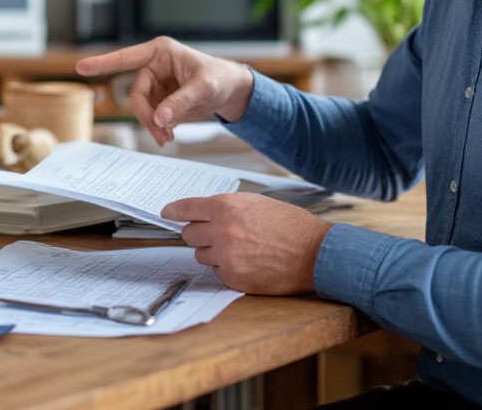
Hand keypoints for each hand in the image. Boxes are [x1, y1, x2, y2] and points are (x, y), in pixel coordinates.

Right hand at [75, 37, 253, 146]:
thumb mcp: (203, 88)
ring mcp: (155, 84)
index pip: (126, 58)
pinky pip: (150, 116)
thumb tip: (161, 118)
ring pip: (141, 109)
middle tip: (163, 133)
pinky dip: (158, 128)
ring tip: (168, 138)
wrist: (230, 91)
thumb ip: (181, 102)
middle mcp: (154, 66)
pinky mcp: (159, 99)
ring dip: (152, 125)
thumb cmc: (220, 78)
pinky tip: (169, 135)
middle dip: (147, 116)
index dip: (103, 63)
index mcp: (160, 52)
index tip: (81, 67)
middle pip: (136, 95)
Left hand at [161, 192, 330, 294]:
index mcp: (226, 206)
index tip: (166, 213)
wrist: (315, 253)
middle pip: (189, 234)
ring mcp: (226, 256)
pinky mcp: (234, 277)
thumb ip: (228, 208)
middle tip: (214, 235)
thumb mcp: (257, 204)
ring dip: (214, 252)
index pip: (186, 208)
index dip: (174, 211)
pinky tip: (248, 262)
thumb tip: (204, 213)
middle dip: (198, 234)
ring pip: (201, 255)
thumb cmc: (291, 226)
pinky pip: (217, 273)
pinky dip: (228, 268)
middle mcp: (222, 230)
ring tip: (241, 248)